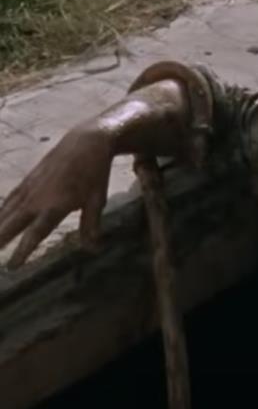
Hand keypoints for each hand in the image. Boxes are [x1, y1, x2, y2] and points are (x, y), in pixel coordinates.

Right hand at [0, 125, 114, 268]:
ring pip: (7, 210)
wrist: (86, 142)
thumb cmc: (95, 173)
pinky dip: (1, 208)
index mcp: (55, 206)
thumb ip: (90, 226)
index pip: (35, 233)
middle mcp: (38, 198)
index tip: (12, 266)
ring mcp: (31, 186)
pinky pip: (11, 197)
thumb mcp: (97, 201)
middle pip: (13, 223)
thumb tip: (92, 250)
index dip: (23, 251)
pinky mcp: (29, 177)